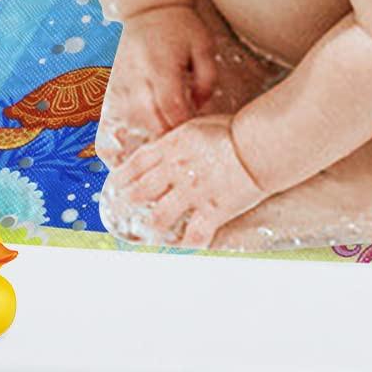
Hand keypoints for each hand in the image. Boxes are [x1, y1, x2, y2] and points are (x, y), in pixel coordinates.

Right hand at [95, 5, 218, 165]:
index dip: (184, 130)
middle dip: (166, 143)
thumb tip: (198, 109)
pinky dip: (119, 145)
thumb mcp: (204, 46)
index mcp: (161, 68)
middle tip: (181, 160)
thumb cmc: (182, 28)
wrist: (148, 10)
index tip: (197, 143)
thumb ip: (207, 80)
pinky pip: (110, 125)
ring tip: (157, 168)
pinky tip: (129, 162)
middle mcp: (136, 79)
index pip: (172, 110)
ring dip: (143, 148)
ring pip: (128, 128)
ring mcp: (120, 87)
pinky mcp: (110, 92)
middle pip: (150, 124)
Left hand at [99, 115, 264, 248]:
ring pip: (158, 218)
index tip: (112, 187)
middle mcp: (176, 171)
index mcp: (172, 147)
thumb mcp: (196, 126)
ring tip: (146, 234)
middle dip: (126, 204)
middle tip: (120, 214)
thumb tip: (166, 146)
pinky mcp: (212, 211)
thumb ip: (177, 140)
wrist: (258, 145)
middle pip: (140, 192)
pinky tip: (183, 245)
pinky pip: (194, 236)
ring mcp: (192, 193)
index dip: (120, 178)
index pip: (136, 165)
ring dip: (150, 228)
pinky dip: (187, 244)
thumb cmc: (234, 130)